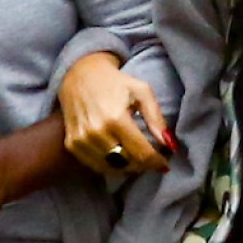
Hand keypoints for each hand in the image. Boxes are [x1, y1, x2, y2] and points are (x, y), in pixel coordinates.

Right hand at [58, 50, 172, 177]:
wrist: (79, 74)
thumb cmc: (115, 82)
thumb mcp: (142, 91)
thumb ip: (156, 118)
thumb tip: (169, 144)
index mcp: (116, 118)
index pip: (142, 153)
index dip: (156, 162)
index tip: (164, 165)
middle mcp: (97, 132)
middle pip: (127, 163)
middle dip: (143, 164)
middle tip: (150, 158)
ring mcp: (81, 140)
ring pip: (112, 167)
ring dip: (127, 166)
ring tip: (135, 156)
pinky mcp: (72, 144)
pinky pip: (95, 166)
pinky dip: (109, 165)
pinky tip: (117, 155)